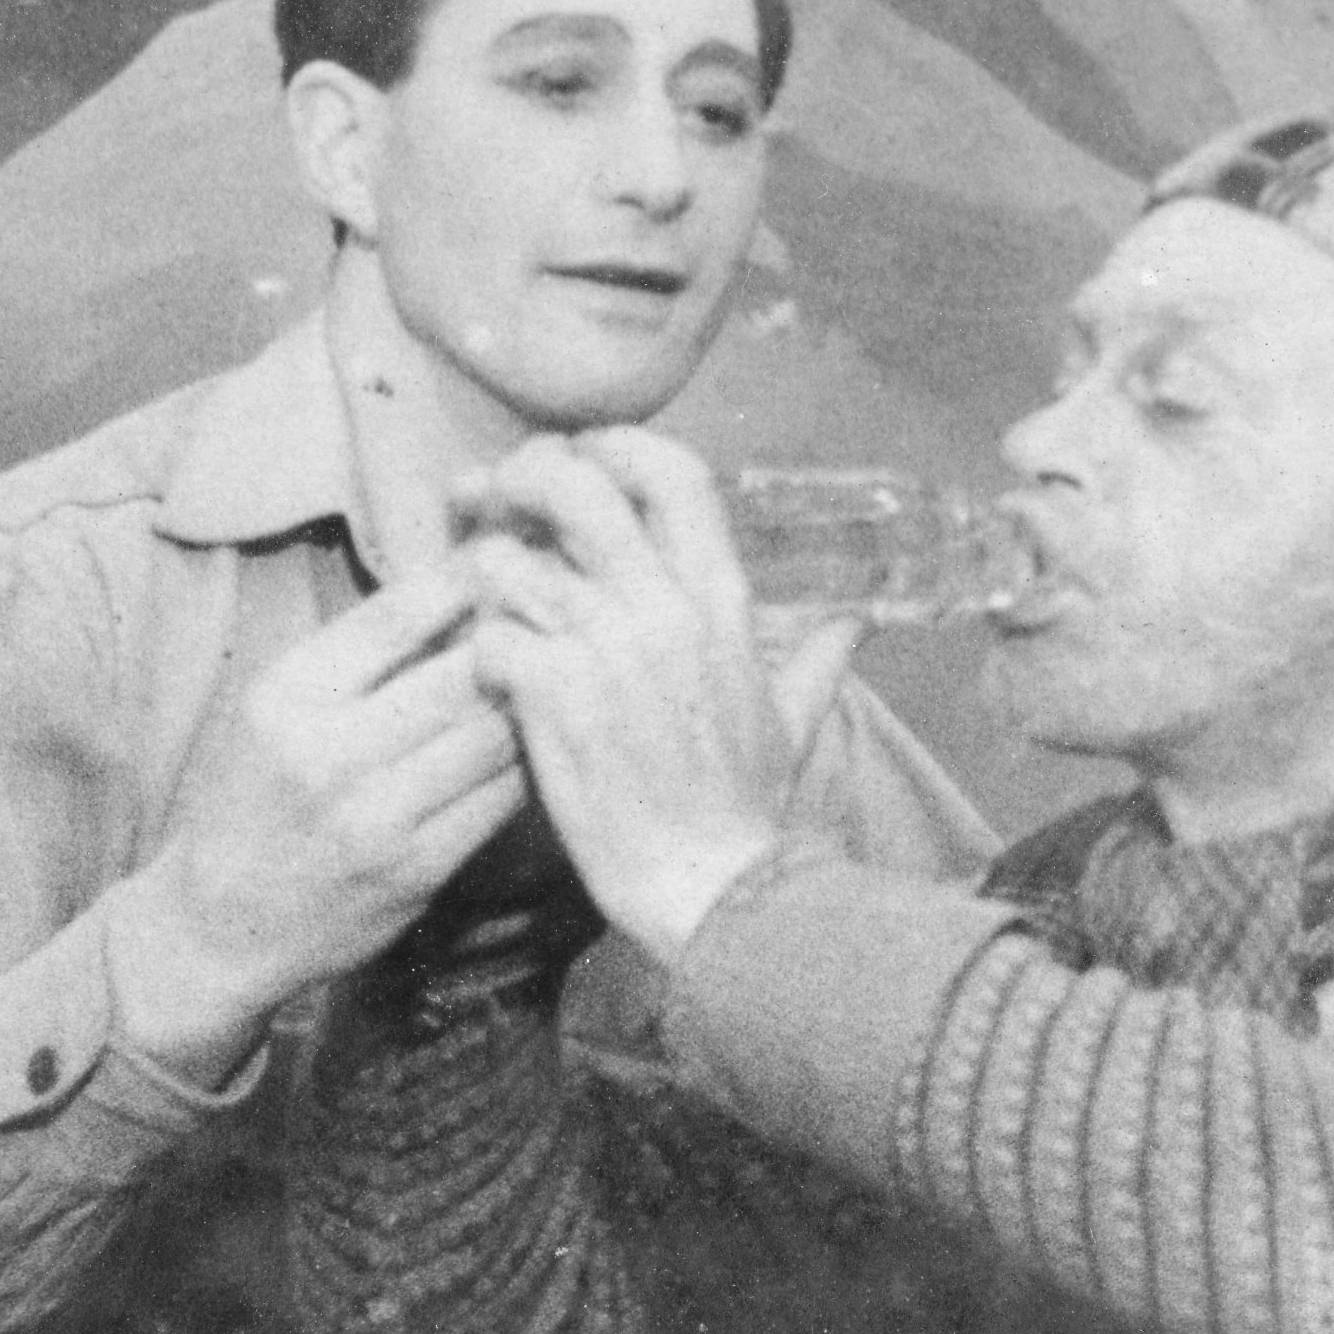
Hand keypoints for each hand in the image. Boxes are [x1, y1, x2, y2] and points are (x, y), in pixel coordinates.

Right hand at [147, 562, 527, 1018]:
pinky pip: (500, 801)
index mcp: (289, 696)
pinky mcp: (416, 870)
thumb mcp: (279, 708)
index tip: (500, 562)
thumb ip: (357, 654)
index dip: (462, 583)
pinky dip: (526, 767)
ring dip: (530, 706)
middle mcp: (329, 753)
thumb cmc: (260, 798)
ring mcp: (376, 818)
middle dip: (513, 642)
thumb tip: (460, 584)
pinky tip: (536, 748)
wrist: (224, 924)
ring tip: (555, 680)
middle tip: (552, 621)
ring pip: (495, 737)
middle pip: (462, 676)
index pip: (395, 616)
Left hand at [455, 429, 860, 963]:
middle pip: (572, 483)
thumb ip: (818, 658)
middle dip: (521, 478)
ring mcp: (602, 647)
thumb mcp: (796, 720)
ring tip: (484, 605)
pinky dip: (477, 650)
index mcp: (720, 598)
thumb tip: (857, 620)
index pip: (670, 469)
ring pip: (509, 558)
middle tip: (493, 504)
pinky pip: (487, 633)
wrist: (711, 887)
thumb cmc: (745, 809)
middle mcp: (661, 606)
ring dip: (484, 575)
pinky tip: (490, 678)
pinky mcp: (551, 695)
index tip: (579, 460)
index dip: (612, 446)